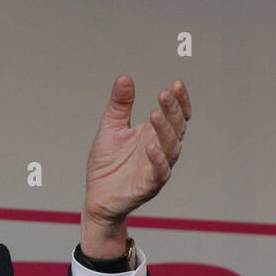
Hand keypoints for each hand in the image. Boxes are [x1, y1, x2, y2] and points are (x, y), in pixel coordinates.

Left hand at [80, 76, 191, 255]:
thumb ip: (120, 105)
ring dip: (165, 130)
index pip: (176, 114)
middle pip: (177, 126)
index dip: (179, 100)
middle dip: (172, 109)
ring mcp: (157, 167)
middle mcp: (161, 149)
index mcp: (154, 134)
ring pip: (171, 147)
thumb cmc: (106, 165)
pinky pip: (159, 172)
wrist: (96, 198)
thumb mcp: (110, 128)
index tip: (175, 84)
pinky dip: (157, 159)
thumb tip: (125, 78)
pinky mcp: (149, 185)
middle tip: (164, 93)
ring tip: (154, 113)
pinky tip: (150, 146)